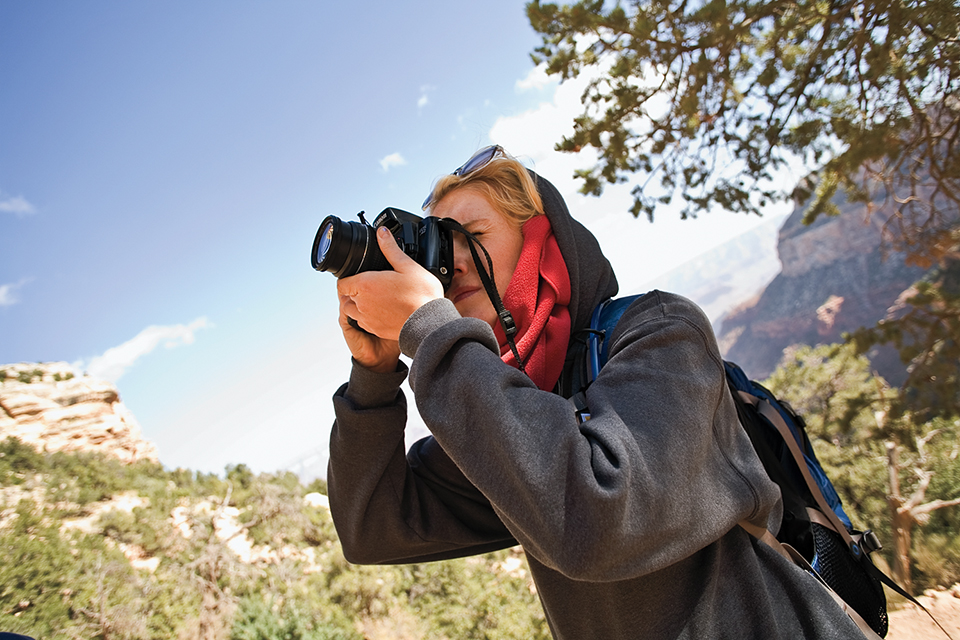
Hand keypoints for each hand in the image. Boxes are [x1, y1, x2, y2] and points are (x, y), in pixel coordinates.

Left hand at [337, 227, 444, 368]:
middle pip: (346, 297)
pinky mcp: (376, 330)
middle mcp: (362, 303)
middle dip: (353, 291)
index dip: (348, 278)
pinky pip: (364, 324)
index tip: (357, 275)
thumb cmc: (421, 296)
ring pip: (352, 312)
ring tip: (375, 299)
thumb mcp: (407, 266)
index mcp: (365, 285)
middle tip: (369, 286)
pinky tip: (383, 311)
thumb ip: (390, 248)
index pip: (342, 283)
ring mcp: (368, 319)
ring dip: (358, 305)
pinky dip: (368, 317)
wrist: (430, 324)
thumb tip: (382, 232)